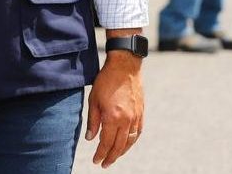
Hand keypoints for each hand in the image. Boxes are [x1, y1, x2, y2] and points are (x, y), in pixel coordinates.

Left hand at [86, 34, 143, 168]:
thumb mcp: (93, 100)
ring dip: (121, 152)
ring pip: (129, 142)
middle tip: (104, 164)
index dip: (101, 154)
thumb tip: (90, 139)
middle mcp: (126, 121)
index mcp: (113, 118)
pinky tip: (126, 145)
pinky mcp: (141, 114)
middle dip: (111, 157)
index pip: (106, 143)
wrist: (125, 67)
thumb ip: (93, 121)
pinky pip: (137, 133)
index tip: (96, 161)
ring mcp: (136, 118)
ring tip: (113, 157)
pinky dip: (131, 142)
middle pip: (119, 146)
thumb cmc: (106, 81)